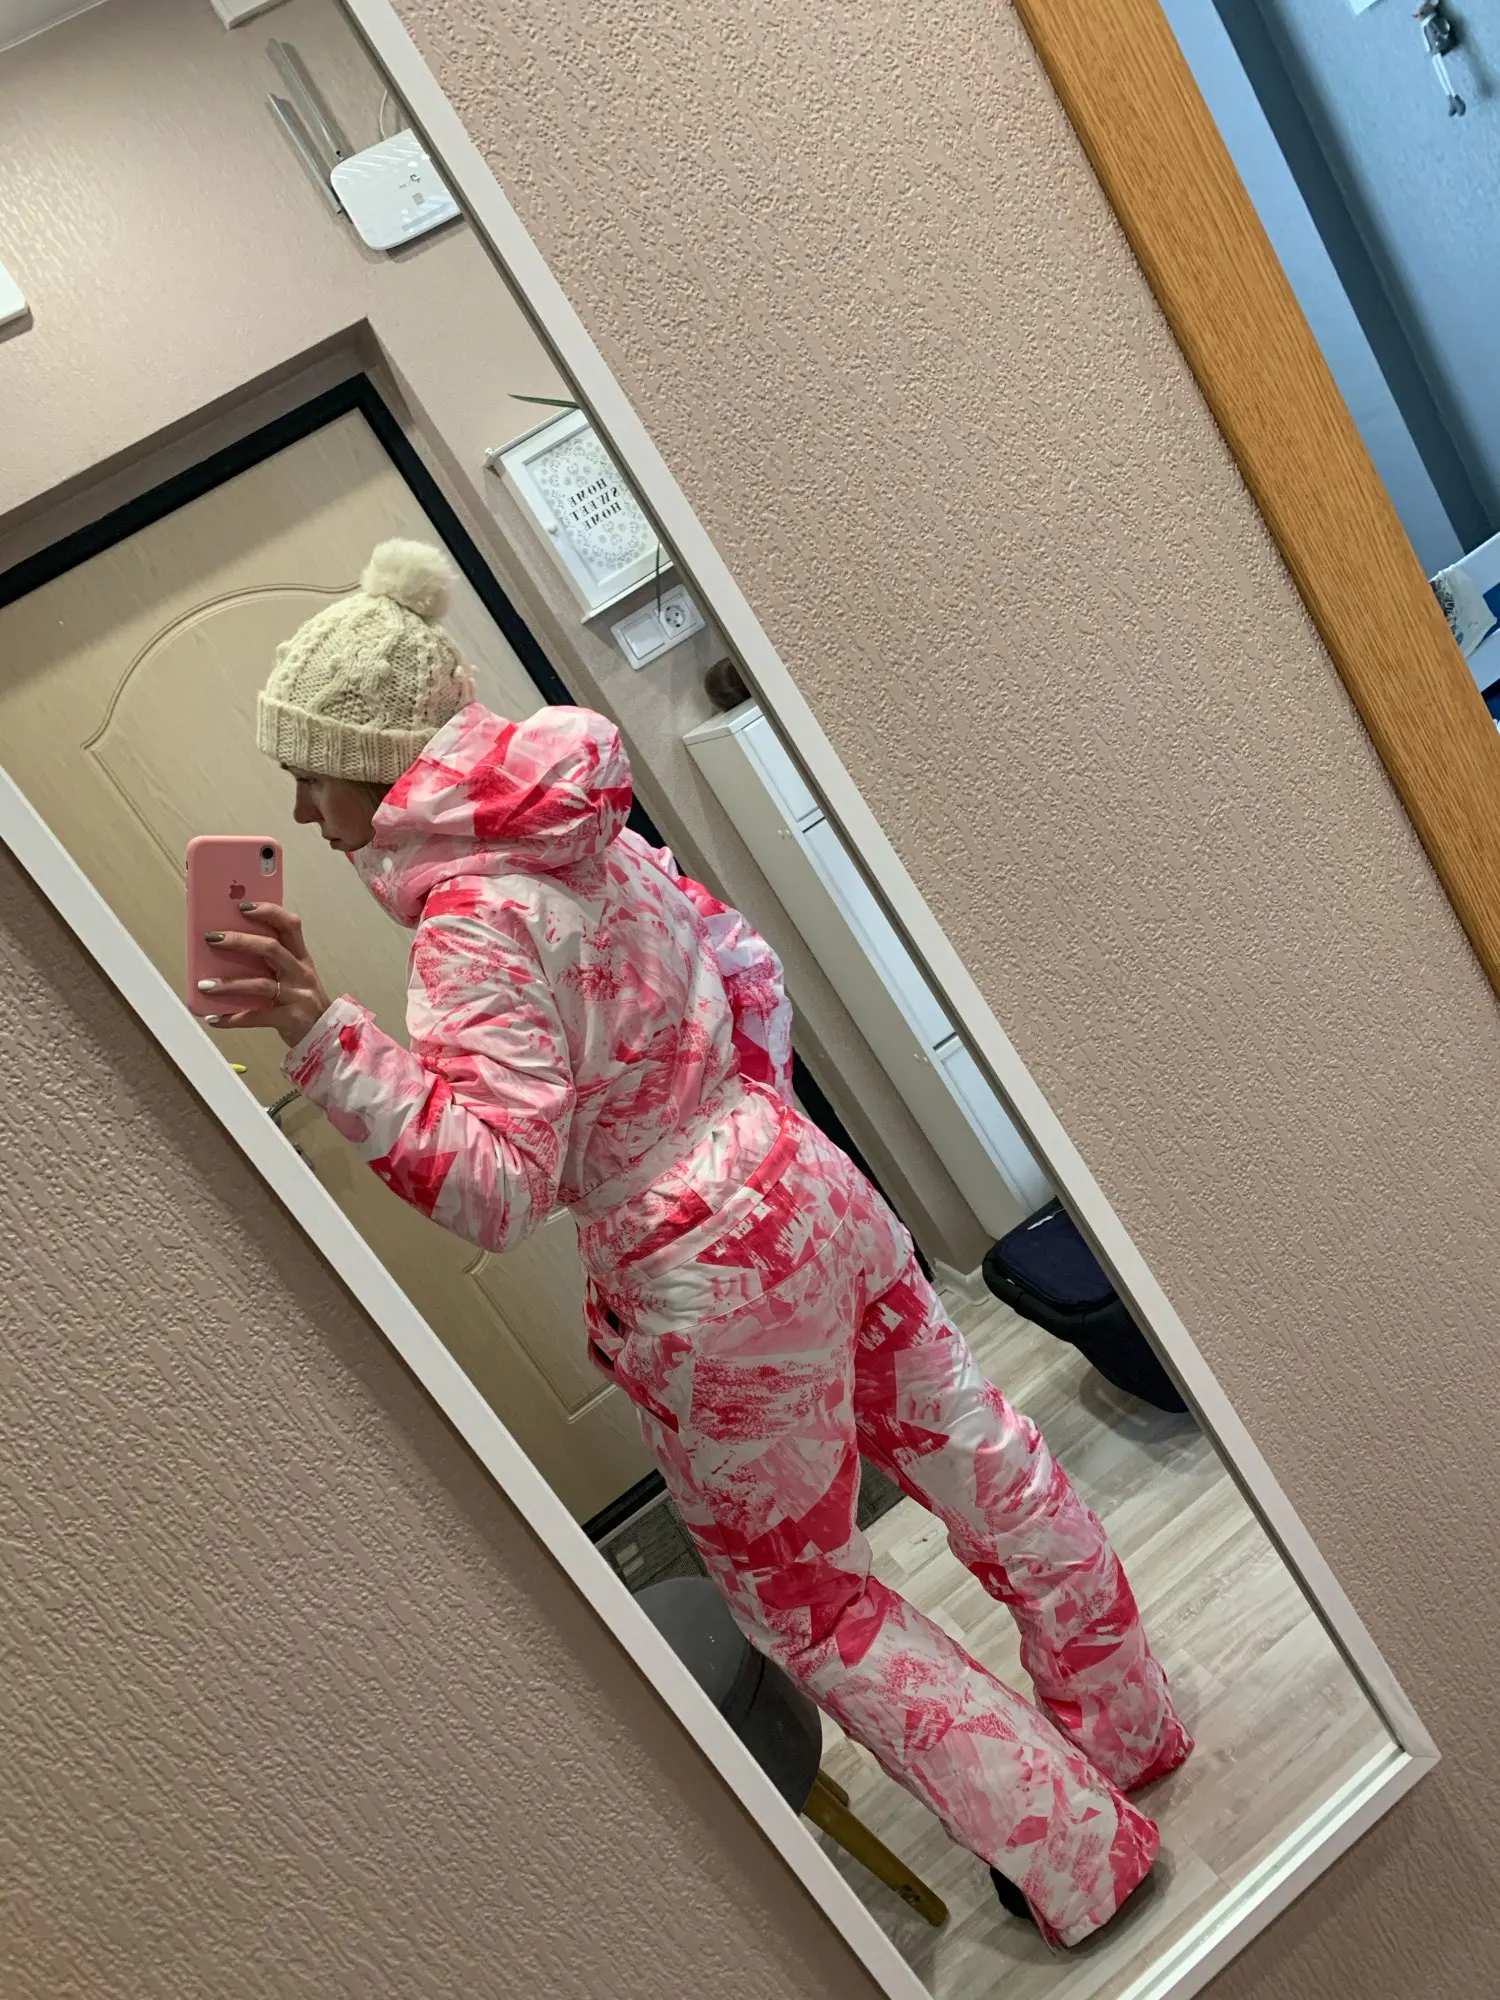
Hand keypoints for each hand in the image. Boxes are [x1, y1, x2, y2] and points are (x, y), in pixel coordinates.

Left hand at [200, 902, 332, 1048]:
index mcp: (300, 957)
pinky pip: (258, 1016)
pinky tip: (215, 1019)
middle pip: (271, 948)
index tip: (242, 907)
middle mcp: (300, 972)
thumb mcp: (293, 975)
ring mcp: (297, 996)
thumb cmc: (301, 1001)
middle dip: (239, 941)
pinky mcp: (290, 1019)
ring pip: (260, 984)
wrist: (327, 1035)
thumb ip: (270, 962)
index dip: (268, 912)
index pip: (289, 925)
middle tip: (212, 938)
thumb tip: (228, 948)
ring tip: (204, 985)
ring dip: (229, 984)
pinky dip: (233, 1018)